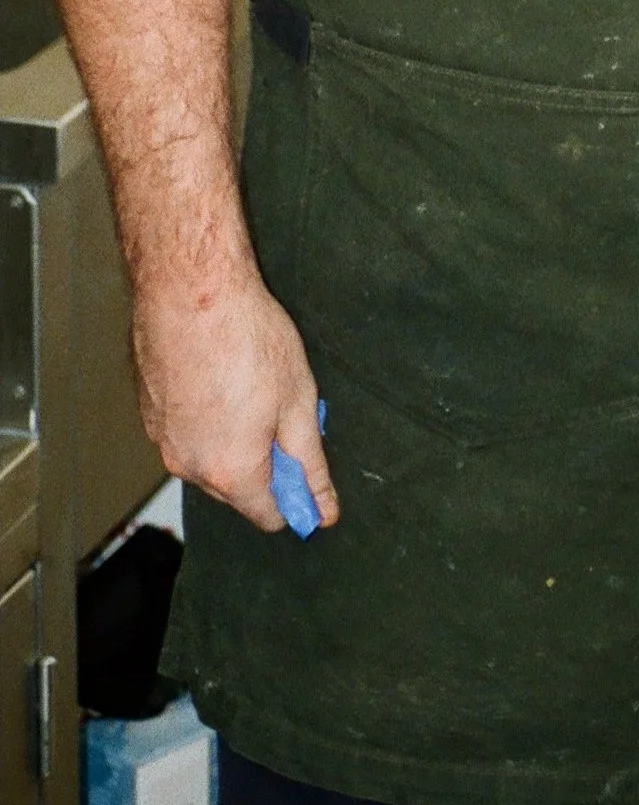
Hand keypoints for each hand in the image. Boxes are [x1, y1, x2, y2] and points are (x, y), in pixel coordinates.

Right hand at [132, 272, 336, 534]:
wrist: (191, 288)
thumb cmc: (248, 338)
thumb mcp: (298, 400)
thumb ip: (310, 463)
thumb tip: (324, 509)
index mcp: (230, 472)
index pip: (267, 515)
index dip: (295, 495)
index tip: (309, 465)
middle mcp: (189, 467)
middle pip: (237, 489)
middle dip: (265, 461)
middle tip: (283, 408)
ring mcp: (162, 441)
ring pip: (210, 459)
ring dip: (234, 438)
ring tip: (250, 383)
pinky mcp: (149, 413)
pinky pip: (186, 432)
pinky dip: (206, 418)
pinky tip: (221, 376)